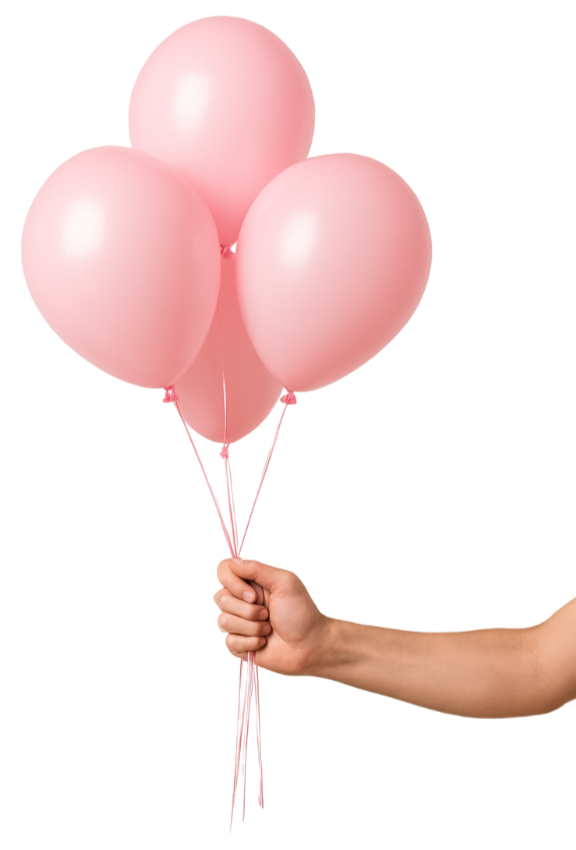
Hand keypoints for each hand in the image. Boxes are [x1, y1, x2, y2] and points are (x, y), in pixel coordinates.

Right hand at [213, 558, 331, 677]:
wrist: (309, 646)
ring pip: (224, 622)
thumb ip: (257, 569)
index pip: (224, 571)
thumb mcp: (284, 583)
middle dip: (247, 611)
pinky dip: (250, 643)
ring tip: (268, 629)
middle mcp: (242, 600)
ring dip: (251, 628)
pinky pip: (229, 642)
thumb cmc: (301, 613)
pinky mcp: (239, 643)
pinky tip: (264, 642)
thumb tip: (233, 562)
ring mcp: (239, 622)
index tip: (253, 595)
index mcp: (252, 582)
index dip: (233, 583)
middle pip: (220, 598)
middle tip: (268, 614)